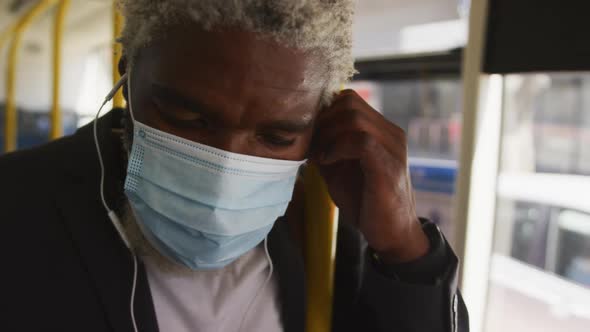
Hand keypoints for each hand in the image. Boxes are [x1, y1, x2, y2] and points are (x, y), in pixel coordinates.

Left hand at [310, 90, 428, 263]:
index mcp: (382, 130)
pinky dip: (336, 148)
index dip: (324, 112)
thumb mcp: (339, 169)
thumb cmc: (365, 202)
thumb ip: (327, 147)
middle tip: (312, 146)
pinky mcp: (388, 165)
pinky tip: (327, 162)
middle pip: (349, 103)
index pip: (349, 99)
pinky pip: (361, 140)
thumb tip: (303, 133)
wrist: (391, 234)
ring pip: (354, 118)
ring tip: (319, 156)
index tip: (310, 136)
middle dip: (322, 122)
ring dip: (327, 135)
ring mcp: (393, 148)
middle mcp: (391, 133)